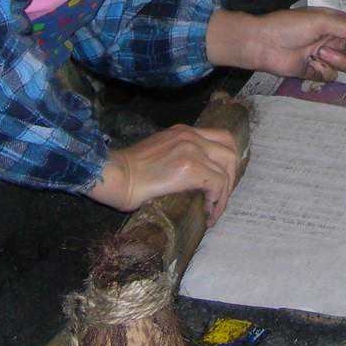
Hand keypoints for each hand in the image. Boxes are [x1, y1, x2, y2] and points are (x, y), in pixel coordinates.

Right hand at [87, 124, 241, 223]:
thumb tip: (191, 180)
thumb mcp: (158, 154)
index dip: (226, 161)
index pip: (220, 138)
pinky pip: (217, 183)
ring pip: (227, 168)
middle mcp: (190, 135)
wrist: (114, 175)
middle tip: (220, 198)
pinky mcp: (191, 168)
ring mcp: (192, 149)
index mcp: (183, 131)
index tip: (220, 183)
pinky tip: (207, 214)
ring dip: (225, 193)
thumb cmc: (127, 171)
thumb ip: (178, 158)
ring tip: (214, 211)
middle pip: (230, 149)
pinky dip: (217, 201)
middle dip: (231, 177)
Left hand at [206, 8, 345, 80]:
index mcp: (336, 22)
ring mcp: (326, 56)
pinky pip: (332, 75)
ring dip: (338, 60)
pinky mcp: (316, 71)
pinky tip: (311, 63)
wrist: (263, 44)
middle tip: (343, 46)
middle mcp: (334, 39)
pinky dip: (324, 70)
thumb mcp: (320, 21)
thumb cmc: (290, 26)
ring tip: (320, 53)